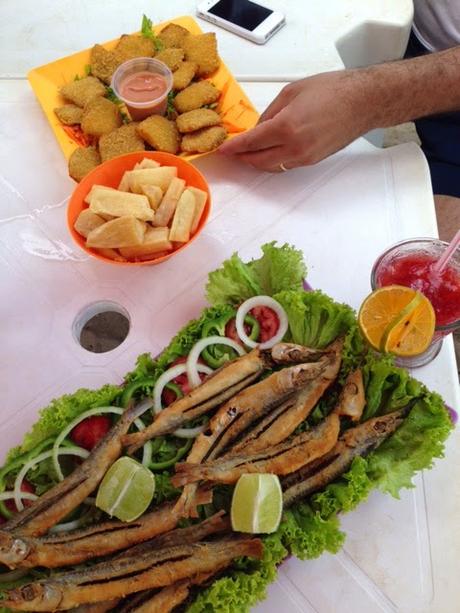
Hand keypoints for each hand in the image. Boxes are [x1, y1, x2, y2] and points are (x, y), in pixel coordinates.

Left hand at [218, 70, 372, 171]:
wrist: (362, 102)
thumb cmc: (331, 90)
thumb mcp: (291, 92)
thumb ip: (269, 113)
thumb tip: (257, 129)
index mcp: (285, 127)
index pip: (251, 143)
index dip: (234, 147)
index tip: (222, 150)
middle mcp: (294, 147)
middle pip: (258, 161)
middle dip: (242, 157)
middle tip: (233, 152)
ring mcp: (304, 157)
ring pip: (271, 167)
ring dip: (257, 161)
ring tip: (247, 153)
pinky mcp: (312, 161)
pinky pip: (285, 165)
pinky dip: (272, 161)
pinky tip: (268, 152)